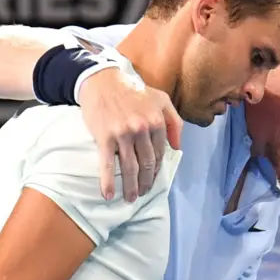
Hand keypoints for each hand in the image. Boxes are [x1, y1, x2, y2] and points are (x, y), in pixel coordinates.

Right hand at [79, 69, 181, 202]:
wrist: (102, 81)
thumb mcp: (161, 99)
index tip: (153, 178)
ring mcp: (123, 135)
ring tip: (131, 198)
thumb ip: (174, 122)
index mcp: (157, 121)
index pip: (160, 153)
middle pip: (147, 164)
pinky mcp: (105, 138)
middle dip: (146, 182)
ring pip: (130, 168)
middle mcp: (142, 129)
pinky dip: (108, 182)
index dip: (157, 169)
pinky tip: (109, 194)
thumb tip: (178, 147)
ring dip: (131, 187)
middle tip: (143, 192)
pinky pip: (107, 165)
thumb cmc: (132, 91)